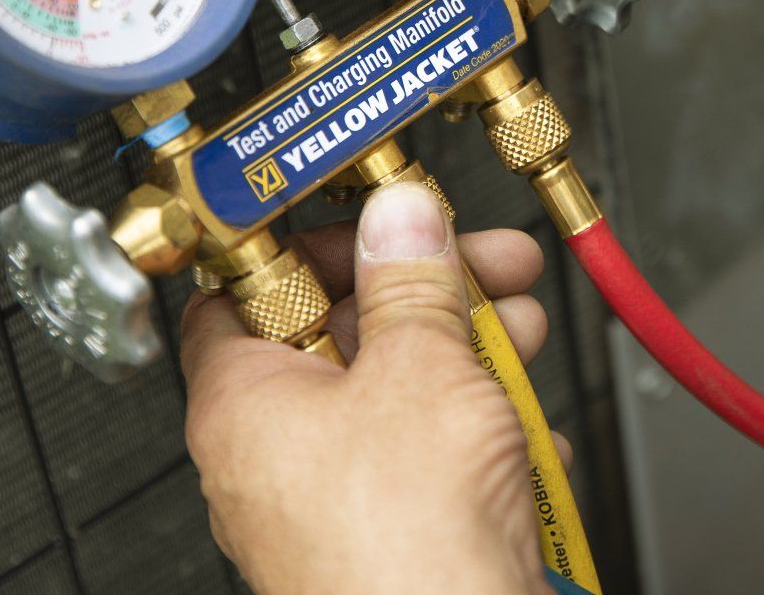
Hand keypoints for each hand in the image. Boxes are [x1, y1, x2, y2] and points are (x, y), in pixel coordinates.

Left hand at [182, 185, 552, 593]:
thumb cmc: (406, 553)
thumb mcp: (422, 371)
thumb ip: (415, 278)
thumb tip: (402, 218)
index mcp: (241, 404)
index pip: (249, 287)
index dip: (315, 238)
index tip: (373, 212)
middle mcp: (271, 456)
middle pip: (340, 333)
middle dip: (424, 289)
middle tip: (478, 259)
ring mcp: (330, 502)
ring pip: (393, 393)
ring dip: (464, 349)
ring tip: (518, 325)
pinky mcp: (388, 536)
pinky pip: (424, 456)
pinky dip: (475, 424)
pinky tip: (522, 415)